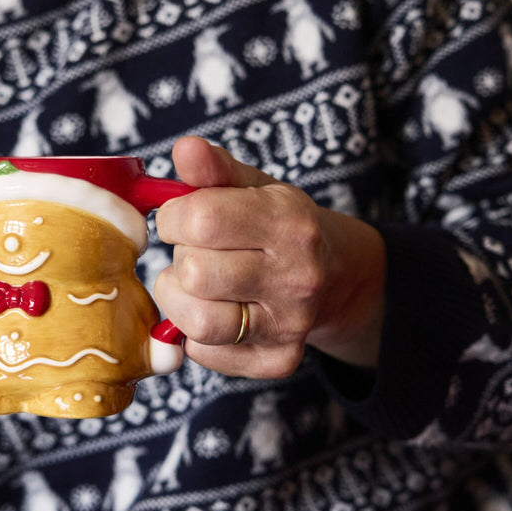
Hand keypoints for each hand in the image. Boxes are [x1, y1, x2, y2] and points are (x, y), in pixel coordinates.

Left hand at [154, 137, 385, 376]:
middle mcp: (297, 278)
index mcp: (291, 224)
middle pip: (195, 272)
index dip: (174, 217)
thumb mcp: (253, 186)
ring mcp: (290, 326)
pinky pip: (202, 352)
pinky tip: (214, 309)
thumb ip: (214, 168)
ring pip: (195, 320)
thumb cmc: (278, 225)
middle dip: (182, 257)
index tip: (182, 218)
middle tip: (198, 251)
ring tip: (197, 283)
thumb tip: (185, 149)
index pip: (200, 219)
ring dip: (180, 298)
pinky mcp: (277, 361)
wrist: (337, 276)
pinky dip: (193, 333)